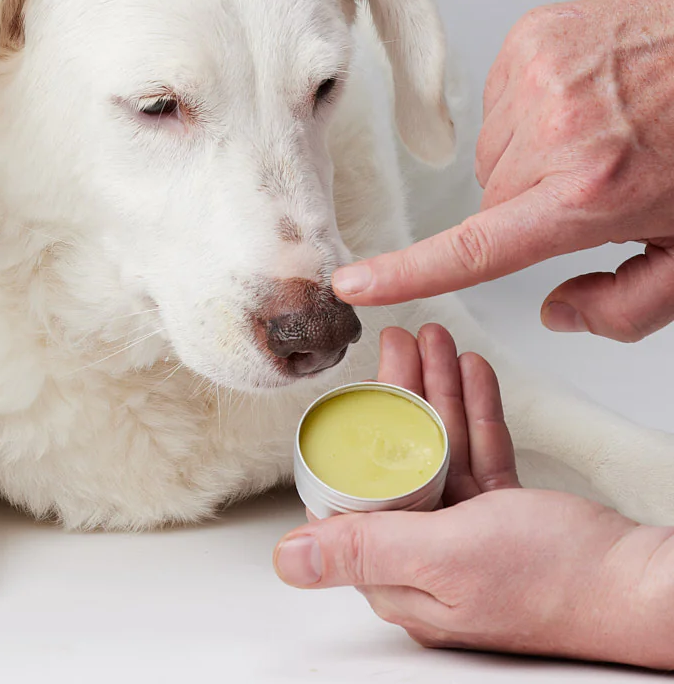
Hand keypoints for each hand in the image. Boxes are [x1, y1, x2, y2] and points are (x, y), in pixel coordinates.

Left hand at [273, 325, 673, 668]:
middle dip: (398, 394)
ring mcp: (470, 536)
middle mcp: (430, 558)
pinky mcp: (506, 517)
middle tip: (398, 339)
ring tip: (434, 338)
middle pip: (399, 461)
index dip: (355, 437)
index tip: (352, 386)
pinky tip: (470, 373)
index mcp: (403, 578)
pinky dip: (475, 412)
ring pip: (441, 448)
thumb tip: (286, 558)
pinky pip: (480, 454)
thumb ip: (366, 550)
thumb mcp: (445, 558)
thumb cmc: (559, 584)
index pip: (357, 497)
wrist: (644, 586)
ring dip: (437, 390)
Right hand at [333, 0, 673, 341]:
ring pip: (492, 153)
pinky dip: (529, 111)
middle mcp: (553, 134)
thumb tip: (558, 312)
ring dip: (527, 156)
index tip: (353, 283)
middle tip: (594, 184)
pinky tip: (581, 101)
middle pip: (491, 199)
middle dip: (529, 205)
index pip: (476, 248)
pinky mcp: (528, 41)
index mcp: (590, 196)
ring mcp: (536, 79)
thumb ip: (630, 307)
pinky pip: (497, 103)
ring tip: (593, 135)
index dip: (407, 272)